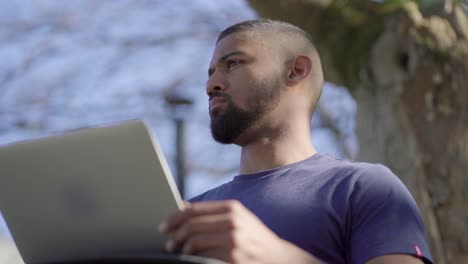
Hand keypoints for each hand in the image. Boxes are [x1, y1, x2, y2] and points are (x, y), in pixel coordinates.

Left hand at [159, 200, 322, 263]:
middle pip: (191, 225)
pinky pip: (203, 257)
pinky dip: (192, 258)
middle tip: (168, 243)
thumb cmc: (254, 239)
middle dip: (175, 235)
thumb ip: (214, 213)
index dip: (174, 218)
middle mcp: (232, 221)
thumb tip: (183, 207)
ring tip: (178, 252)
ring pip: (194, 241)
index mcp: (232, 208)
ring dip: (181, 248)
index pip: (194, 210)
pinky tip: (191, 259)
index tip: (164, 226)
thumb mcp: (239, 219)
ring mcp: (233, 241)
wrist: (280, 259)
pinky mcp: (232, 258)